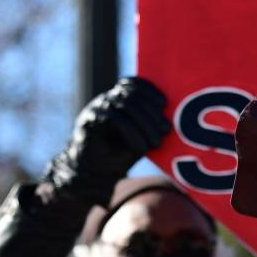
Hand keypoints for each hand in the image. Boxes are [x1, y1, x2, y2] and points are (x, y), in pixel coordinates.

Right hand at [44, 77, 168, 199]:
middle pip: (132, 95)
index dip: (150, 90)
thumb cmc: (120, 154)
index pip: (134, 84)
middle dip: (152, 112)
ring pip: (125, 105)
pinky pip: (114, 119)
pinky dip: (132, 134)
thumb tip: (168, 120)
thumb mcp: (140, 137)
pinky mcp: (88, 121)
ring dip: (145, 124)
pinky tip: (142, 147)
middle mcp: (106, 100)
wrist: (94, 173)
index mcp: (118, 98)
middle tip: (165, 130)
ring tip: (156, 142)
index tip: (164, 103)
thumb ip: (150, 125)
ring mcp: (96, 108)